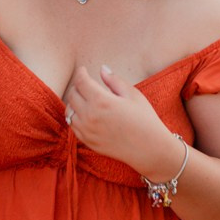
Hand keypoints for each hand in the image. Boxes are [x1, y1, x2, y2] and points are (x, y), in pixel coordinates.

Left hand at [64, 64, 182, 177]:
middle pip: (72, 95)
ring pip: (69, 111)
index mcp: (101, 101)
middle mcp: (90, 116)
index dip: (81, 73)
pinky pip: (72, 125)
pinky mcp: (88, 141)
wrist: (150, 149)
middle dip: (77, 86)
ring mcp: (87, 131)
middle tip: (86, 83)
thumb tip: (102, 69)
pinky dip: (75, 116)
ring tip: (85, 98)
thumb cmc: (145, 119)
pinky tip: (85, 113)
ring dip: (74, 102)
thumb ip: (114, 81)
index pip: (81, 82)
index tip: (83, 70)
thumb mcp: (133, 95)